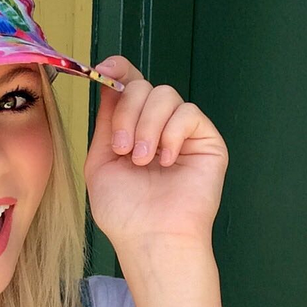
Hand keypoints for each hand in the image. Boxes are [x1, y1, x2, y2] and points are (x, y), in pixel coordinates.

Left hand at [84, 56, 228, 249]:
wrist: (149, 236)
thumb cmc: (122, 210)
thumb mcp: (100, 162)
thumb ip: (106, 123)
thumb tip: (110, 85)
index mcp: (130, 129)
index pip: (128, 87)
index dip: (118, 70)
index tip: (104, 70)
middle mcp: (155, 126)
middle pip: (142, 86)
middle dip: (127, 113)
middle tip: (122, 149)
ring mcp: (181, 133)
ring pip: (165, 95)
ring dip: (147, 127)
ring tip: (142, 161)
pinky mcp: (206, 140)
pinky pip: (188, 114)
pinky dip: (172, 135)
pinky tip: (167, 162)